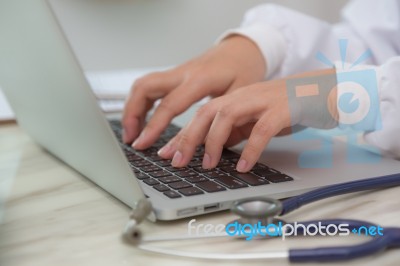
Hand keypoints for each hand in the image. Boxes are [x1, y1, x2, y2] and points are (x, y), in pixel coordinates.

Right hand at [122, 35, 265, 148]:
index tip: (141, 144)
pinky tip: (141, 118)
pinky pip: (150, 86)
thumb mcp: (240, 96)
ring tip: (132, 133)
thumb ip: (222, 120)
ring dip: (132, 108)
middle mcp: (183, 73)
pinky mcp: (175, 74)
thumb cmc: (245, 69)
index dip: (152, 127)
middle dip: (131, 114)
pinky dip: (141, 103)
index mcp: (200, 79)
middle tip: (130, 139)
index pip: (169, 105)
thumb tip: (206, 149)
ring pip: (143, 85)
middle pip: (144, 88)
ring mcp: (177, 72)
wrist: (243, 48)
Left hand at [158, 69, 337, 171]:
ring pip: (227, 116)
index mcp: (234, 99)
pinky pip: (261, 130)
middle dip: (188, 137)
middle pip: (206, 113)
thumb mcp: (254, 118)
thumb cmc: (286, 106)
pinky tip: (244, 166)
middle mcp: (243, 97)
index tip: (167, 154)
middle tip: (177, 161)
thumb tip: (215, 149)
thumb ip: (235, 130)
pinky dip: (251, 149)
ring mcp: (261, 101)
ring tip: (208, 165)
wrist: (321, 89)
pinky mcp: (281, 110)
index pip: (201, 116)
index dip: (182, 135)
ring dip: (213, 141)